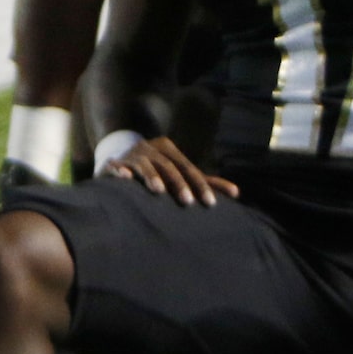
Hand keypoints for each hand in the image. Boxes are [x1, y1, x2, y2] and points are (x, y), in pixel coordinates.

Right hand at [100, 134, 239, 207]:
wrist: (120, 158)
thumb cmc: (157, 170)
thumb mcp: (180, 173)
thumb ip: (205, 182)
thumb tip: (236, 193)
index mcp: (168, 149)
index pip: (188, 167)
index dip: (200, 184)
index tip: (211, 204)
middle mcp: (151, 149)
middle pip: (168, 166)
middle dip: (179, 183)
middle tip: (188, 202)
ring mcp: (133, 155)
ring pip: (145, 164)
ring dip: (151, 176)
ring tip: (159, 191)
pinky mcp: (115, 163)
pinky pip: (118, 166)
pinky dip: (121, 171)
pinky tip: (125, 178)